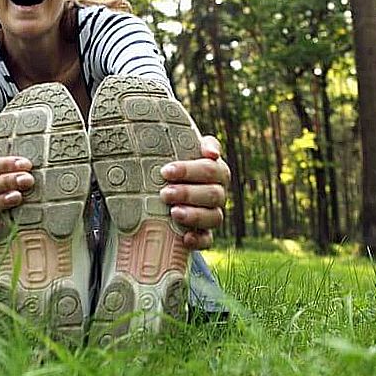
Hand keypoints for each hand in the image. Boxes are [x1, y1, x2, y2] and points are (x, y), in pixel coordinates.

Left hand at [159, 135, 229, 249]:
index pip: (210, 167)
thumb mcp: (170, 151)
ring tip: (174, 213)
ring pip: (214, 216)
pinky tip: (185, 239)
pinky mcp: (205, 233)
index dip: (190, 169)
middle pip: (213, 192)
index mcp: (214, 169)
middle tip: (164, 193)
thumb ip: (177, 139)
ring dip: (195, 215)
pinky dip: (199, 240)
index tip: (167, 171)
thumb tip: (184, 135)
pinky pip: (209, 239)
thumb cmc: (168, 169)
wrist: (157, 196)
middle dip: (188, 192)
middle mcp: (218, 191)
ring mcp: (213, 213)